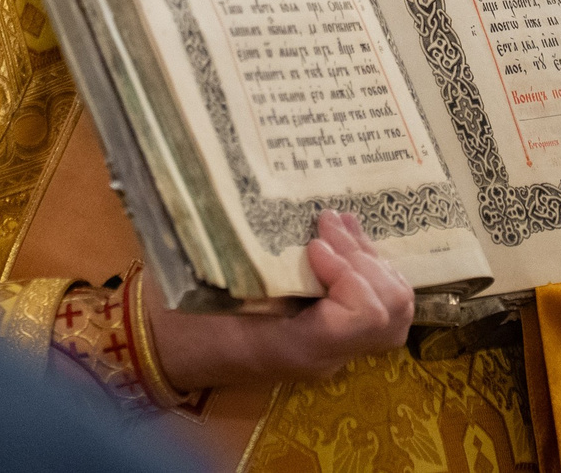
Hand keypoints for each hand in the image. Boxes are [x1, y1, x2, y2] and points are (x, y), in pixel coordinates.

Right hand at [144, 209, 414, 391]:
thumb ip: (258, 256)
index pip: (364, 316)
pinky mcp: (331, 333)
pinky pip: (373, 304)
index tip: (313, 245)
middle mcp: (326, 354)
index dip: (349, 271)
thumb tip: (299, 206)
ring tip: (338, 226)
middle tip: (327, 226)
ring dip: (371, 260)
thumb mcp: (212, 286)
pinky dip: (367, 267)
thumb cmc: (183, 316)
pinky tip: (342, 237)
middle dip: (366, 259)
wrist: (167, 348)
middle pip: (390, 310)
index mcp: (298, 347)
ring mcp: (333, 347)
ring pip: (392, 308)